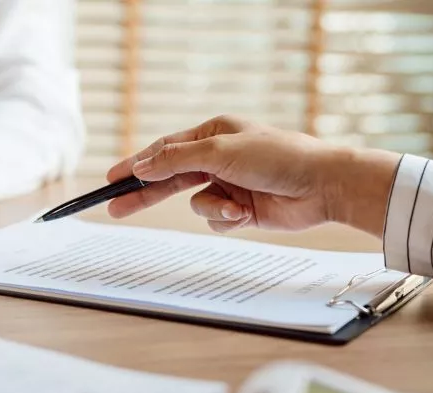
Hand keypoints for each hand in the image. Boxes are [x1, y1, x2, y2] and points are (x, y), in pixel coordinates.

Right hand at [104, 115, 400, 237]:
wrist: (322, 186)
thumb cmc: (277, 158)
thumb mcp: (220, 151)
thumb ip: (176, 160)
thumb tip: (142, 165)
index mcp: (213, 133)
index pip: (164, 150)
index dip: (136, 165)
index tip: (110, 179)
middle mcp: (218, 157)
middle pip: (170, 179)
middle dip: (146, 195)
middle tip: (115, 208)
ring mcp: (229, 184)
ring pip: (196, 204)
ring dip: (212, 209)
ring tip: (235, 208)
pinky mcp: (241, 210)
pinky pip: (215, 220)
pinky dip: (227, 219)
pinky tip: (247, 214)